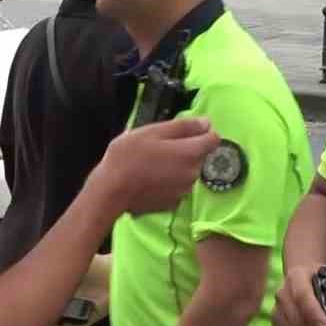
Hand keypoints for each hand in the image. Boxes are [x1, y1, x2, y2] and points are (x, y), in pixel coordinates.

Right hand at [92, 117, 219, 215]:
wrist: (111, 190)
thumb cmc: (129, 155)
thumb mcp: (153, 132)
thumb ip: (183, 126)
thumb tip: (207, 122)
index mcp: (190, 153)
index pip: (214, 139)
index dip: (203, 131)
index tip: (185, 131)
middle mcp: (193, 173)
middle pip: (200, 155)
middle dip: (187, 149)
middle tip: (160, 146)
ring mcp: (184, 190)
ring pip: (189, 171)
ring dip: (178, 165)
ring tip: (153, 163)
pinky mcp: (174, 202)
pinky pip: (178, 185)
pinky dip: (170, 180)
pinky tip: (152, 178)